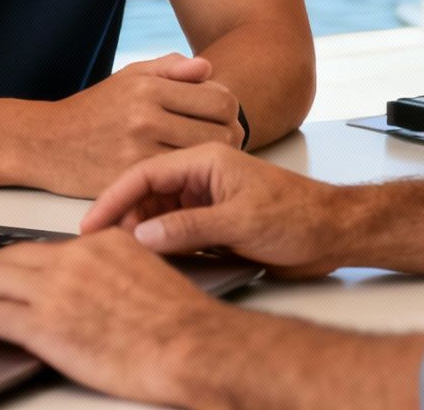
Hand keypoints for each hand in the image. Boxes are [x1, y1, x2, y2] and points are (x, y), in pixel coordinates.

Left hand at [0, 230, 228, 407]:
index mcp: (102, 242)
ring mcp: (55, 289)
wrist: (189, 345)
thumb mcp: (147, 274)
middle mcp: (74, 257)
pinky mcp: (43, 325)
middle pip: (8, 257)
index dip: (24, 269)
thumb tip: (88, 289)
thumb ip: (111, 271)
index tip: (18, 283)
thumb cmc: (180, 323)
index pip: (44, 247)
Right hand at [37, 54, 243, 196]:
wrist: (45, 143)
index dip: (229, 110)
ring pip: (204, 159)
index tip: (220, 118)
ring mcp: (137, 151)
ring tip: (202, 158)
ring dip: (211, 161)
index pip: (220, 99)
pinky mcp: (128, 179)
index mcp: (149, 88)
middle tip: (218, 142)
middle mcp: (145, 117)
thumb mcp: (129, 76)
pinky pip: (177, 181)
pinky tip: (181, 174)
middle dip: (228, 137)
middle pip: (221, 131)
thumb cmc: (94, 109)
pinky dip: (185, 179)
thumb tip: (208, 68)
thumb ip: (170, 68)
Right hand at [82, 144, 347, 278]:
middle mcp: (202, 178)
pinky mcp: (214, 223)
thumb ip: (189, 228)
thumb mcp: (240, 223)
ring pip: (159, 215)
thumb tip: (145, 235)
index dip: (113, 198)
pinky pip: (176, 231)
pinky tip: (150, 262)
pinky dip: (161, 245)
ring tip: (120, 258)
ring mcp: (207, 201)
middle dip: (123, 219)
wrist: (333, 233)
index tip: (90, 223)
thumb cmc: (298, 215)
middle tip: (101, 248)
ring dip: (141, 234)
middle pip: (147, 194)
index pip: (145, 172)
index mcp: (205, 162)